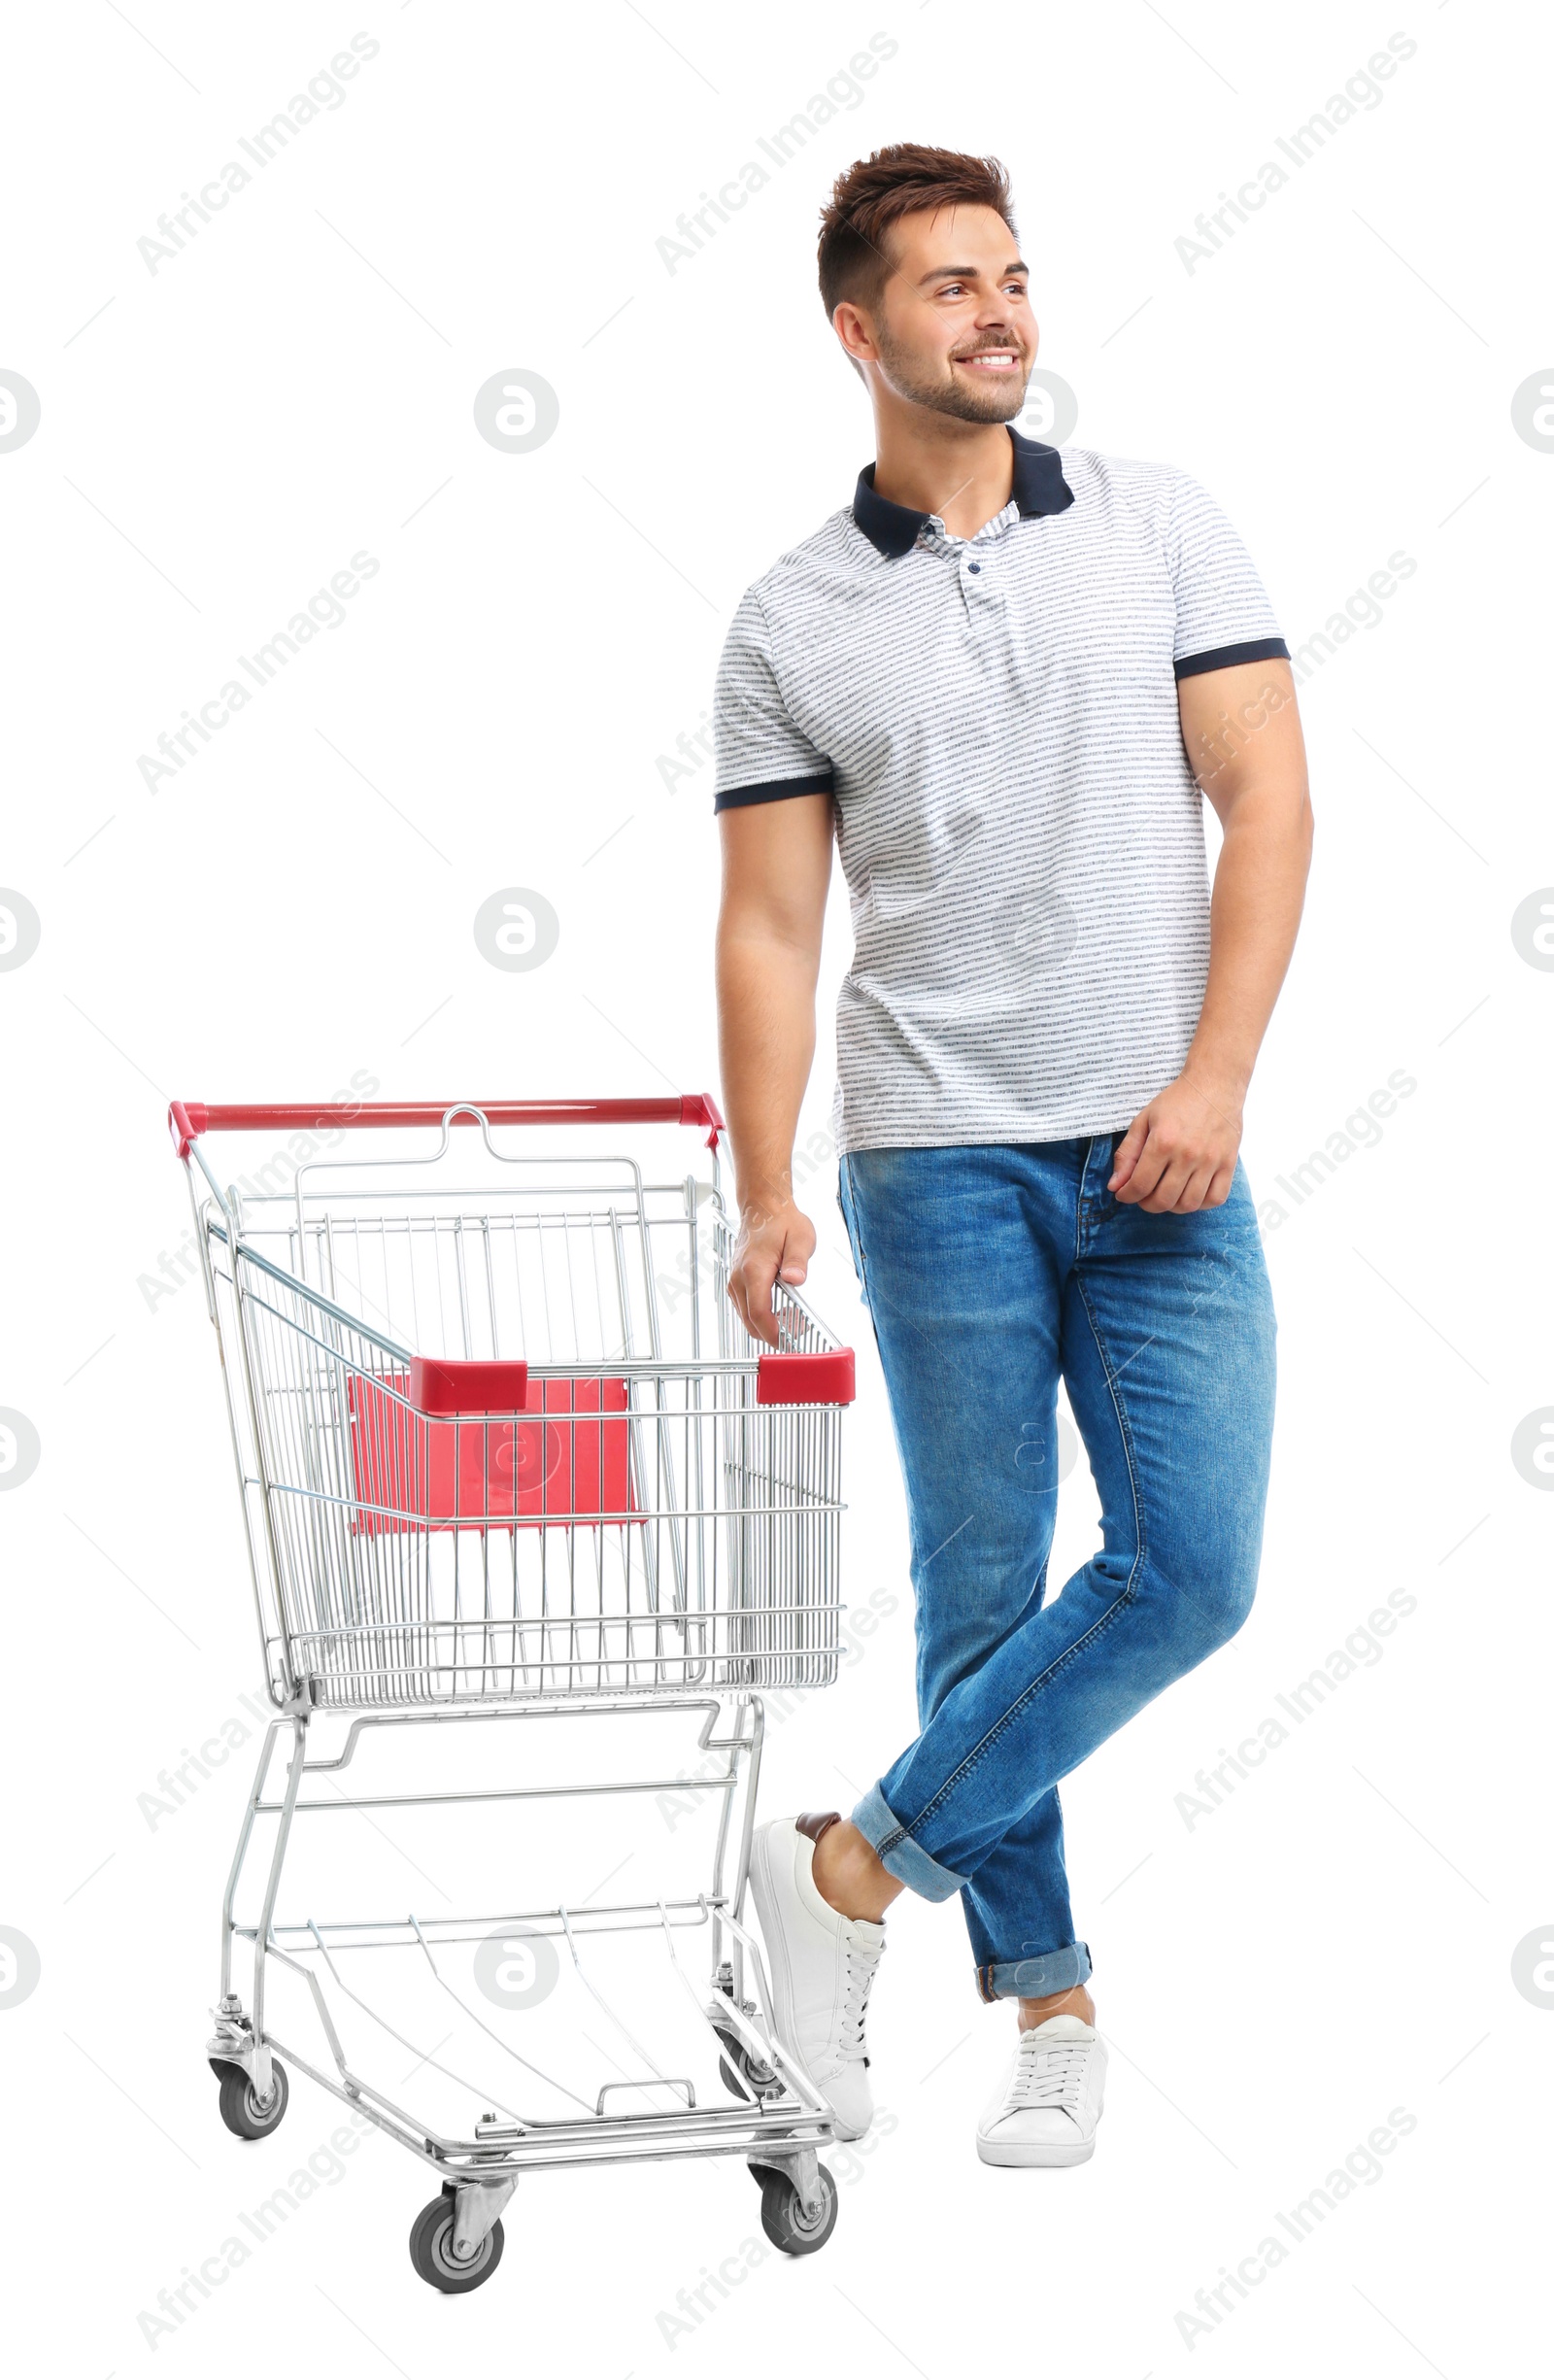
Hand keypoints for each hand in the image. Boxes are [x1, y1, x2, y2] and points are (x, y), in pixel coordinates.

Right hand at [726, 1196, 814, 1346]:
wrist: (763, 1207)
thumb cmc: (781, 1221)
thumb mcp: (801, 1238)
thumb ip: (797, 1260)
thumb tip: (796, 1279)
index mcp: (754, 1270)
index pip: (759, 1314)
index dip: (773, 1333)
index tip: (789, 1341)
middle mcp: (739, 1278)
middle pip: (750, 1321)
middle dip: (771, 1334)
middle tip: (796, 1333)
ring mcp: (734, 1281)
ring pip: (745, 1317)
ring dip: (765, 1326)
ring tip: (791, 1321)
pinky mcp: (736, 1282)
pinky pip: (744, 1308)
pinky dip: (759, 1316)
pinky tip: (779, 1311)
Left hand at [1109, 1069, 1242, 1212]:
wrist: (1214, 1084)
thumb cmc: (1176, 1102)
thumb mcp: (1143, 1121)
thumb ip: (1126, 1154)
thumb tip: (1115, 1185)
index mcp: (1163, 1142)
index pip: (1140, 1185)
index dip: (1127, 1195)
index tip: (1124, 1194)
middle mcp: (1188, 1154)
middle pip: (1163, 1200)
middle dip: (1147, 1204)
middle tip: (1143, 1195)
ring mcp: (1211, 1161)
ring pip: (1189, 1204)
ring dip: (1172, 1207)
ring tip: (1166, 1194)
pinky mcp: (1229, 1163)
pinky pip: (1216, 1198)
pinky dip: (1200, 1204)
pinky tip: (1190, 1192)